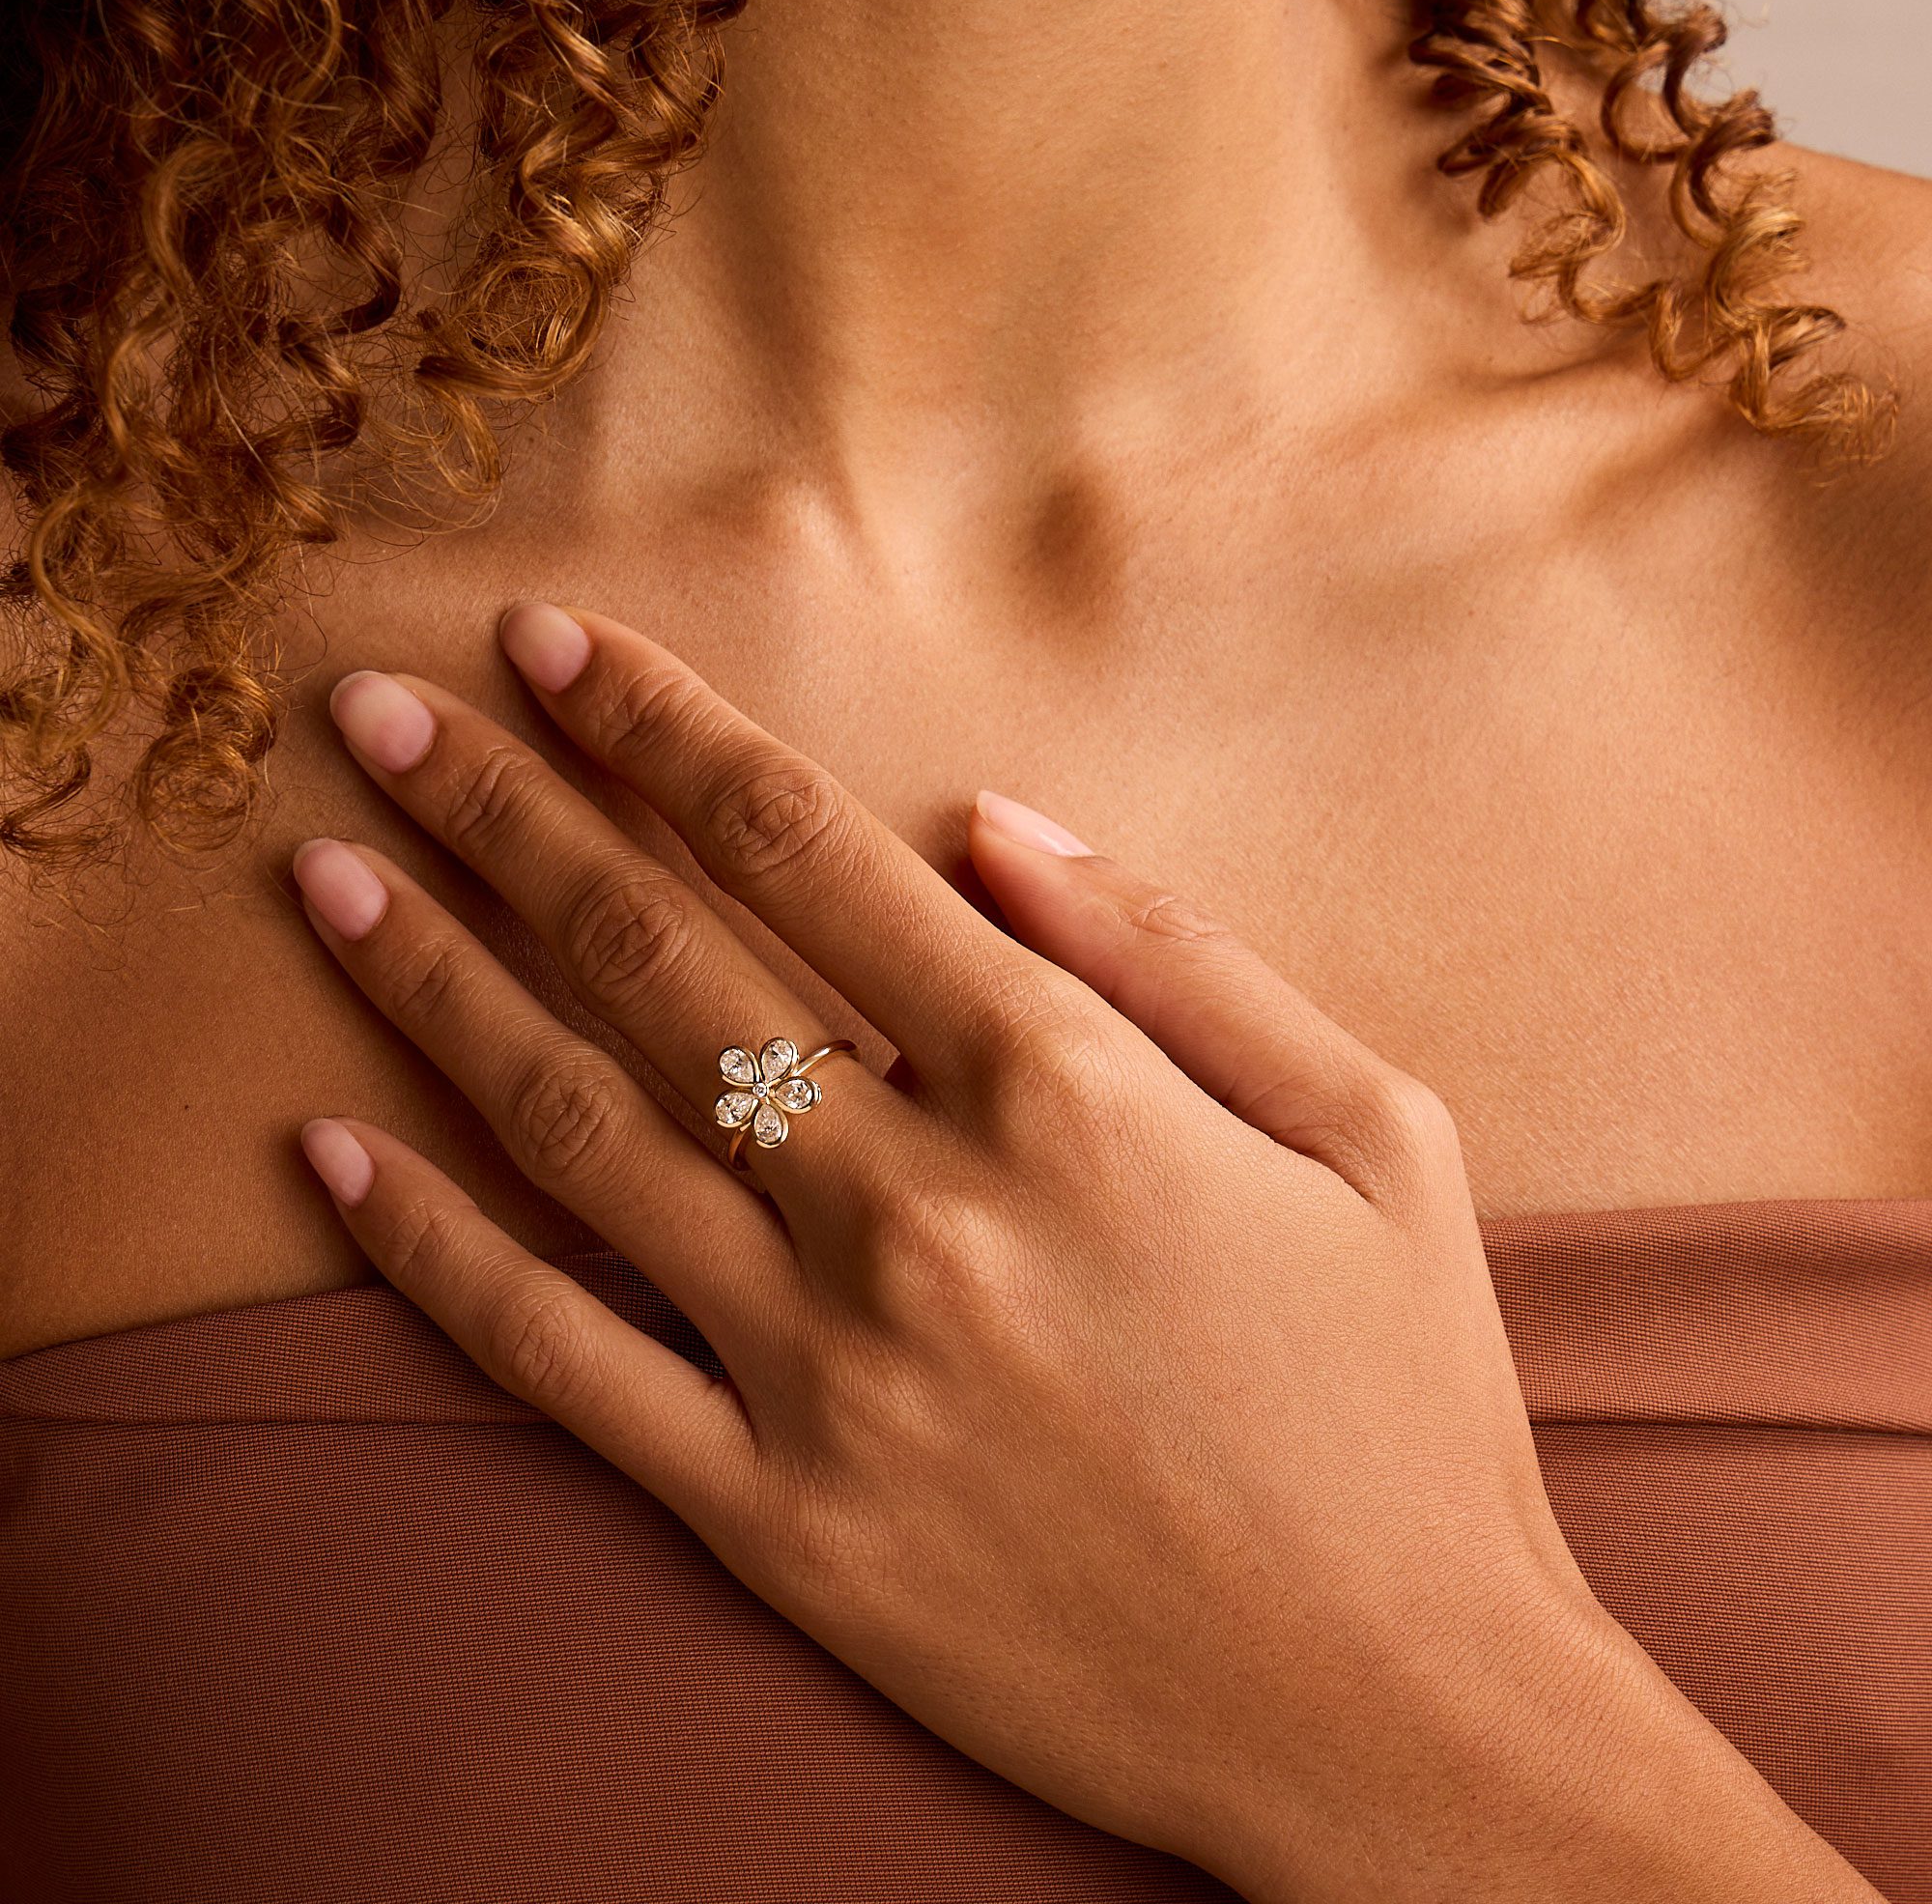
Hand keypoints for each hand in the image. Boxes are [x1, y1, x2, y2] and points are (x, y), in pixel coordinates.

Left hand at [291, 601, 1877, 1902]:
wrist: (1401, 1722)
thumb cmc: (1407, 1411)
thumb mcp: (1373, 1131)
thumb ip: (1178, 958)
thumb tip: (996, 825)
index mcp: (1070, 1092)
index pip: (806, 847)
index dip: (659, 727)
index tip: (551, 648)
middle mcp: (922, 1209)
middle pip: (655, 957)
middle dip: (502, 813)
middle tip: (381, 717)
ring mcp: (832, 1372)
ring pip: (573, 1133)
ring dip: (432, 988)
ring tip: (325, 883)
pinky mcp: (779, 1522)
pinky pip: (559, 1366)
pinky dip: (429, 1258)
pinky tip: (329, 1161)